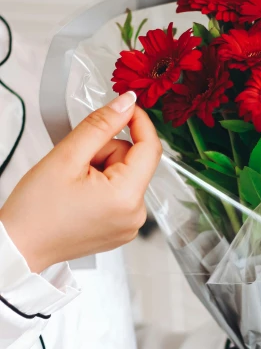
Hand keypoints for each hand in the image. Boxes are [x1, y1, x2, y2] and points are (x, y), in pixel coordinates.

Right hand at [0, 92, 161, 272]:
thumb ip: (101, 125)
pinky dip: (103, 187)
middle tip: (75, 164)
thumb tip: (127, 103)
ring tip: (74, 184)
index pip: (150, 148)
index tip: (124, 107)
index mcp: (127, 198)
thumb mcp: (67, 155)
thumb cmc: (36, 210)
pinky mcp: (122, 229)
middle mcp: (136, 215)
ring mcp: (130, 225)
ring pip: (126, 176)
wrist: (21, 245)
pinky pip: (121, 194)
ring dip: (102, 169)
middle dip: (106, 153)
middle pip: (134, 161)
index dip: (138, 122)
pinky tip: (80, 196)